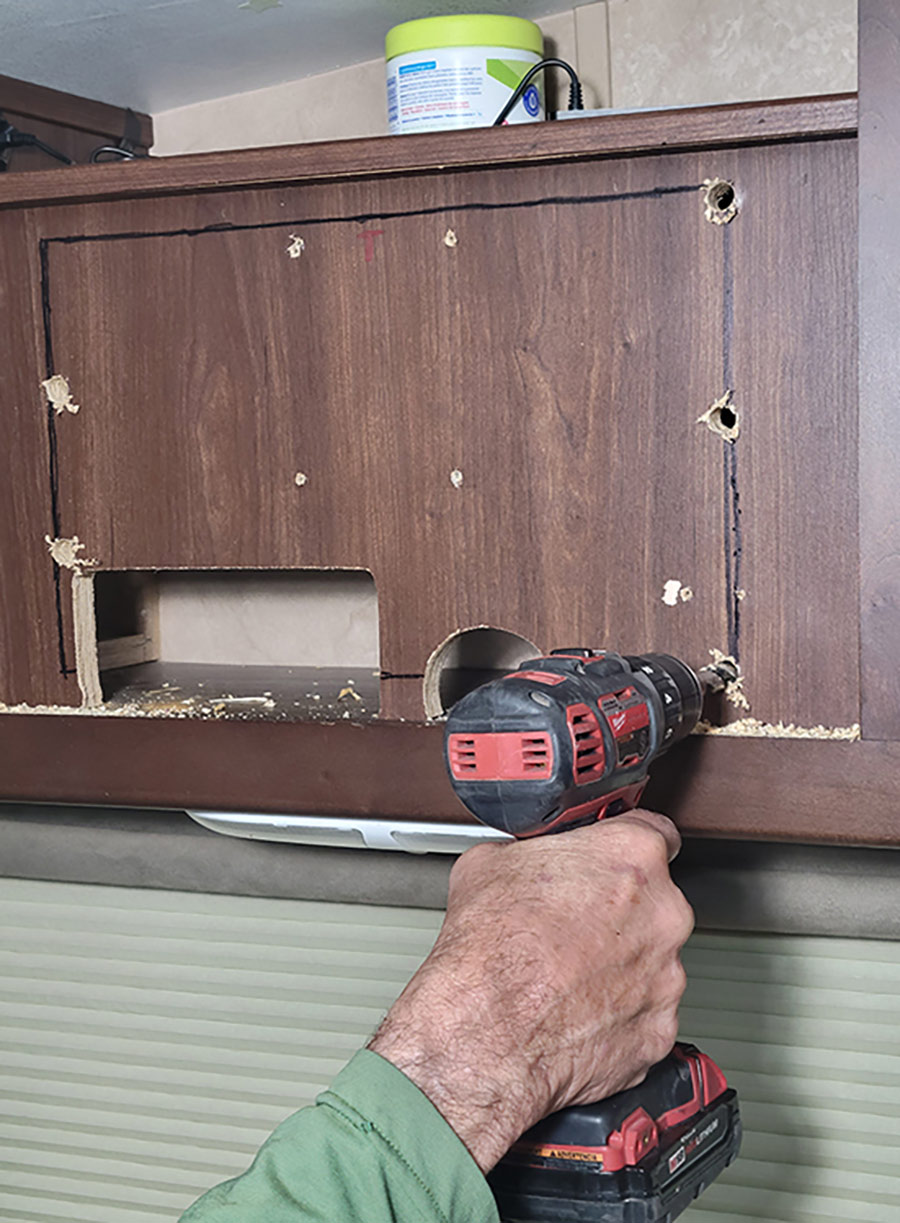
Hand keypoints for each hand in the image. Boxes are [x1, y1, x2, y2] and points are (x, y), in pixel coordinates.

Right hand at [368, 811, 693, 1172]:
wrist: (483, 1031)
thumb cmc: (489, 950)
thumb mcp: (491, 861)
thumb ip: (531, 850)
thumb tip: (527, 857)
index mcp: (632, 857)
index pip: (655, 832)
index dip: (625, 846)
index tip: (611, 860)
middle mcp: (663, 914)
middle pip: (654, 902)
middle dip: (619, 912)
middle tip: (573, 923)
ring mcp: (666, 976)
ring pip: (651, 960)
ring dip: (619, 964)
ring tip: (568, 972)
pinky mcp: (658, 1030)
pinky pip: (645, 1014)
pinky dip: (617, 1013)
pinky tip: (576, 1009)